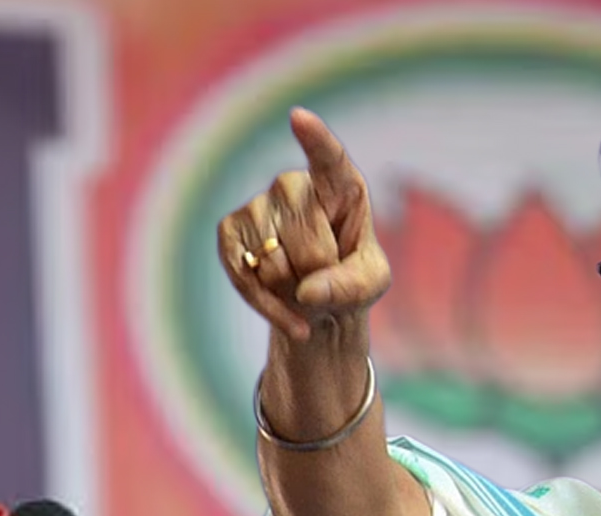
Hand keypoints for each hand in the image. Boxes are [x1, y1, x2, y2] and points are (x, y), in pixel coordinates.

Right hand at [216, 108, 389, 340]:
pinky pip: (242, 274)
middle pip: (303, 239)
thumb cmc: (351, 281)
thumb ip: (350, 286)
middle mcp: (294, 185)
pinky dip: (266, 304)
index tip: (298, 118)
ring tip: (303, 287)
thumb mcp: (370, 285)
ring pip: (271, 262)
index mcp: (340, 184)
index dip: (314, 139)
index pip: (328, 157)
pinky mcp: (229, 231)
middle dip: (317, 274)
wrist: (317, 302)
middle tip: (325, 280)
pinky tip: (286, 313)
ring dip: (290, 291)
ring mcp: (257, 205)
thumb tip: (307, 291)